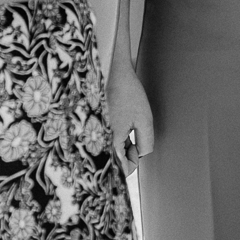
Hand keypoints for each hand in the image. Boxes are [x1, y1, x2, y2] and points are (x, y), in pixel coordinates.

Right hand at [104, 55, 153, 175]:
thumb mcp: (144, 119)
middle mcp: (98, 139)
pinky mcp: (94, 124)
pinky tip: (119, 121)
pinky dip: (113, 135)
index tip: (137, 146)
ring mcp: (94, 132)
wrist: (111, 70)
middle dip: (126, 152)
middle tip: (133, 136)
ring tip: (126, 123)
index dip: (133, 161)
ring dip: (120, 143)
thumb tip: (140, 154)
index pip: (121, 169)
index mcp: (110, 141)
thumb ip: (146, 142)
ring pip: (109, 149)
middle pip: (114, 159)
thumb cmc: (128, 93)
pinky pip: (104, 139)